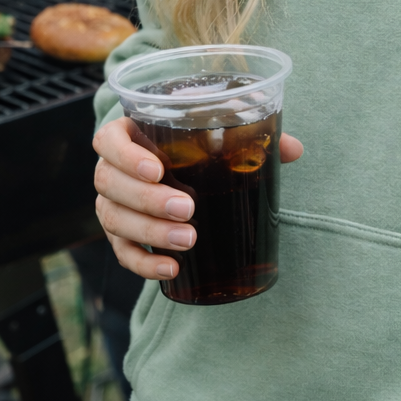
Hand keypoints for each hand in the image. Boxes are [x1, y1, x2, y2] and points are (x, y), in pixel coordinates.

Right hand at [94, 115, 303, 278]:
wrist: (184, 169)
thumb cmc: (196, 142)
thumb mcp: (218, 130)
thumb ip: (251, 132)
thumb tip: (292, 149)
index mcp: (129, 134)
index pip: (108, 140)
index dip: (126, 156)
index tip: (158, 169)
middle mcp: (112, 169)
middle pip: (109, 184)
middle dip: (147, 200)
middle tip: (187, 209)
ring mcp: (112, 204)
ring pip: (114, 219)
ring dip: (150, 233)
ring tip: (188, 240)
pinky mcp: (121, 236)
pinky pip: (123, 253)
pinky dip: (144, 263)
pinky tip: (171, 269)